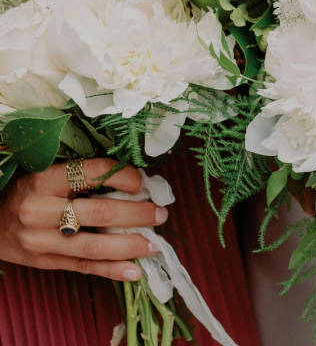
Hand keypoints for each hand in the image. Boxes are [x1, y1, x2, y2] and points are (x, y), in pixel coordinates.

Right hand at [0, 159, 167, 281]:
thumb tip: (135, 180)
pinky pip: (83, 266)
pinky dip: (112, 270)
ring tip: (154, 244)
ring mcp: (41, 240)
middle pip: (100, 212)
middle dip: (137, 214)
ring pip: (94, 245)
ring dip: (130, 245)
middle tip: (160, 214)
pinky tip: (134, 270)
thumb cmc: (28, 192)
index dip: (124, 176)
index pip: (93, 172)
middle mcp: (41, 210)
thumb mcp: (48, 175)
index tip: (143, 182)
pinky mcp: (43, 261)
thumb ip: (83, 178)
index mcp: (45, 180)